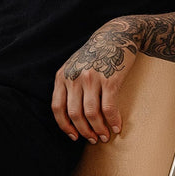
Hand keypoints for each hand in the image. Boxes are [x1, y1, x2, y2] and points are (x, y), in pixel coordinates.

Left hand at [52, 20, 139, 143]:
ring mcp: (91, 78)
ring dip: (98, 129)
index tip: (73, 136)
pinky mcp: (109, 79)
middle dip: (84, 131)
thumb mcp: (73, 66)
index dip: (64, 126)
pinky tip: (116, 127)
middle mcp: (74, 77)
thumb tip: (70, 116)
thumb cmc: (95, 55)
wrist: (116, 36)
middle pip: (74, 113)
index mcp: (62, 76)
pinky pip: (109, 107)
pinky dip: (112, 121)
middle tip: (93, 139)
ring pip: (91, 113)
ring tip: (105, 136)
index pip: (57, 107)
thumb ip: (68, 85)